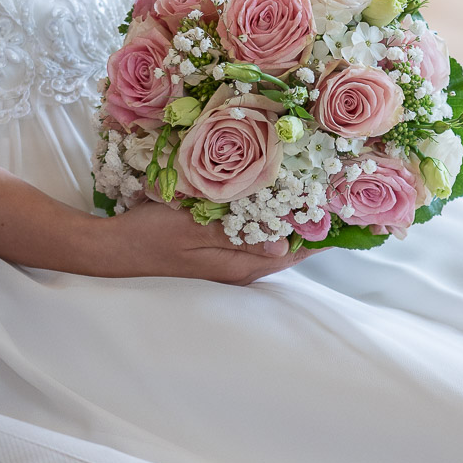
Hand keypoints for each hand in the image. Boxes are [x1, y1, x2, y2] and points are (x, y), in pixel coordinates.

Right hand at [81, 200, 316, 284]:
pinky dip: (269, 220)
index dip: (322, 235)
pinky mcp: (217, 252)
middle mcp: (239, 269)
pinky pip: (254, 237)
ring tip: (318, 193)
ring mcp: (228, 262)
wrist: (113, 248)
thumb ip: (236, 234)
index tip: (348, 215)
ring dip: (293, 222)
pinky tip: (274, 200)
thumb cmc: (150, 235)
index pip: (294, 253)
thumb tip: (283, 243)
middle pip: (289, 249)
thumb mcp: (191, 228)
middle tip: (339, 194)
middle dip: (313, 225)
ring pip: (273, 242)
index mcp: (238, 266)